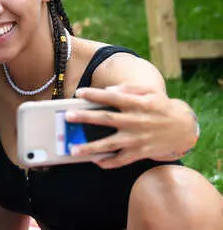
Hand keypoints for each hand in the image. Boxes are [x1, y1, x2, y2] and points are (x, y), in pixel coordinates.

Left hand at [67, 84, 197, 168]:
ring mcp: (137, 139)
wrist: (184, 128)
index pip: (112, 98)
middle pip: (106, 119)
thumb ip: (129, 89)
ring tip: (73, 150)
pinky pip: (121, 160)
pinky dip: (108, 163)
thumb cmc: (161, 107)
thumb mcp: (150, 92)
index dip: (94, 94)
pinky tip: (95, 161)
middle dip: (85, 118)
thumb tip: (109, 91)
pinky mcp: (140, 152)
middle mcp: (135, 121)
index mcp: (137, 104)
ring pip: (110, 144)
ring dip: (90, 148)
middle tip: (67, 117)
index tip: (79, 93)